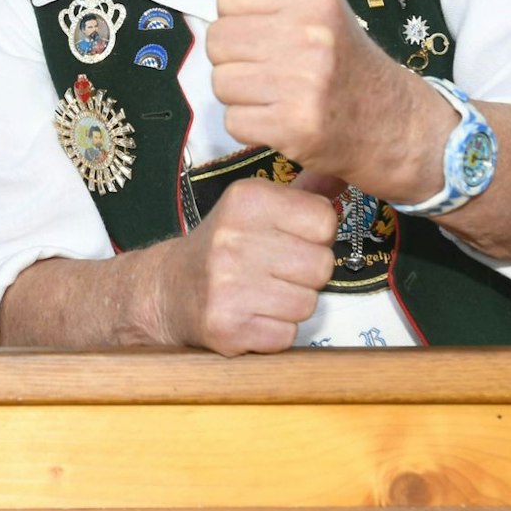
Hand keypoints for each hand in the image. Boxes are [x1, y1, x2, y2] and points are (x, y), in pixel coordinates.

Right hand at [151, 177, 337, 354]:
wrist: (169, 288)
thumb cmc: (223, 247)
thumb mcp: (253, 206)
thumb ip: (300, 195)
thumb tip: (341, 175)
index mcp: (247, 199)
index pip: (325, 221)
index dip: (317, 237)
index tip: (292, 241)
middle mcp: (234, 237)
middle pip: (322, 266)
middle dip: (307, 275)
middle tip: (276, 272)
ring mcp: (228, 284)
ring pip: (307, 304)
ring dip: (291, 305)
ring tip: (262, 294)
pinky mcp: (227, 326)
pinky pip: (286, 335)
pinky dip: (274, 332)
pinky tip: (251, 316)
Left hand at [209, 0, 389, 170]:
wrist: (390, 119)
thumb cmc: (340, 51)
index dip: (241, 14)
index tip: (271, 27)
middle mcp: (311, 33)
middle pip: (217, 39)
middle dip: (237, 56)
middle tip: (275, 65)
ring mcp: (304, 82)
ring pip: (221, 81)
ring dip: (242, 92)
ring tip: (278, 90)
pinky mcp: (295, 127)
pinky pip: (234, 120)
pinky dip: (251, 125)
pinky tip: (281, 117)